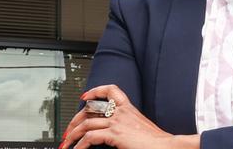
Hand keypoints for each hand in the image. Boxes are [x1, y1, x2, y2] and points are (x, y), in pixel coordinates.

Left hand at [61, 84, 195, 148]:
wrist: (166, 145)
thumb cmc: (156, 140)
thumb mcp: (141, 128)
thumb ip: (128, 126)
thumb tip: (118, 134)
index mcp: (129, 108)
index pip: (110, 90)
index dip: (95, 91)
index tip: (85, 96)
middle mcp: (121, 112)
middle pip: (91, 108)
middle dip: (75, 119)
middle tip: (68, 130)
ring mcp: (117, 122)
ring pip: (86, 123)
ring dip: (72, 134)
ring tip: (66, 143)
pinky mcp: (114, 134)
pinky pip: (89, 137)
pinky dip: (79, 145)